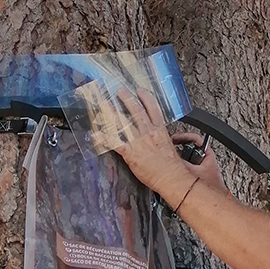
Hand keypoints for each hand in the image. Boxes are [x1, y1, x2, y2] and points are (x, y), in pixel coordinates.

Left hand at [112, 88, 225, 202]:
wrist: (172, 177)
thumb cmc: (172, 166)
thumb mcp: (170, 146)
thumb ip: (161, 137)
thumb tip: (157, 135)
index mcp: (160, 130)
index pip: (153, 108)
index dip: (145, 97)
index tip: (139, 91)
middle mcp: (148, 133)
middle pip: (136, 110)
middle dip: (126, 98)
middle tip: (119, 91)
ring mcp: (138, 142)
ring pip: (123, 122)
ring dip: (111, 112)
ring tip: (104, 104)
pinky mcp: (130, 153)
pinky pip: (114, 142)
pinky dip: (103, 138)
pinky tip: (96, 134)